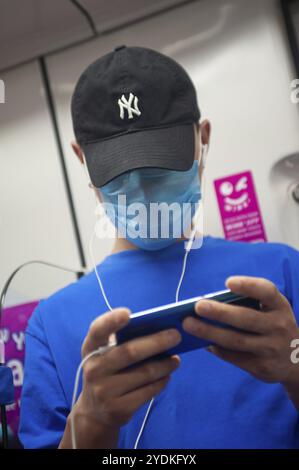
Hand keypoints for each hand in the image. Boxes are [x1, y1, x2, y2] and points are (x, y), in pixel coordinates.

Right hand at [65, 308, 180, 447]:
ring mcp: (104, 391)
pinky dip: (161, 381)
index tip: (128, 313)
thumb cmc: (107, 372)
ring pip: (144, 373)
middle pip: (129, 352)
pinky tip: (167, 375)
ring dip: (164, 365)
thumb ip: (121, 342)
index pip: (97, 331)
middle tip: (176, 335)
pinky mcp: (118, 409)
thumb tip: (158, 329)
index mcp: (90, 349)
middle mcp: (94, 369)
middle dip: (156, 342)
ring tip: (176, 359)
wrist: (94, 412)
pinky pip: (147, 392)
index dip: (111, 321)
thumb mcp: (105, 356)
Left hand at [183, 276, 298, 386]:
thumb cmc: (273, 325)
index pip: (267, 292)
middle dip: (220, 312)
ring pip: (236, 340)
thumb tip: (209, 302)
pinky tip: (202, 341)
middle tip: (197, 306)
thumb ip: (248, 304)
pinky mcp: (261, 367)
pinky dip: (216, 348)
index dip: (248, 286)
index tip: (228, 282)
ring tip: (189, 324)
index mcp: (279, 306)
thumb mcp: (271, 311)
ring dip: (209, 332)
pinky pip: (234, 357)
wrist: (297, 360)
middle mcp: (278, 326)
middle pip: (246, 318)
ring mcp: (271, 348)